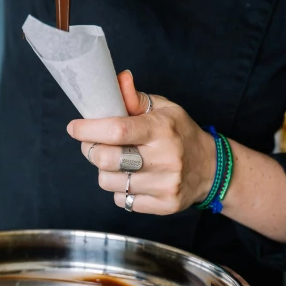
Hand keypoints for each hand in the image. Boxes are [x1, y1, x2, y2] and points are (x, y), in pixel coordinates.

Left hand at [66, 71, 216, 214]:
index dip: (88, 129)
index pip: (116, 130)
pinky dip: (119, 189)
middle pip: (106, 160)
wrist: (210, 168)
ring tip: (116, 161)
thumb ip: (135, 97)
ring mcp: (165, 184)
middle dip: (90, 150)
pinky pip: (121, 199)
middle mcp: (165, 158)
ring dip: (104, 170)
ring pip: (108, 182)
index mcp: (162, 129)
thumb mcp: (163, 108)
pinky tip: (131, 177)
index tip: (75, 127)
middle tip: (92, 144)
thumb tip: (118, 80)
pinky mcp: (164, 205)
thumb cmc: (179, 133)